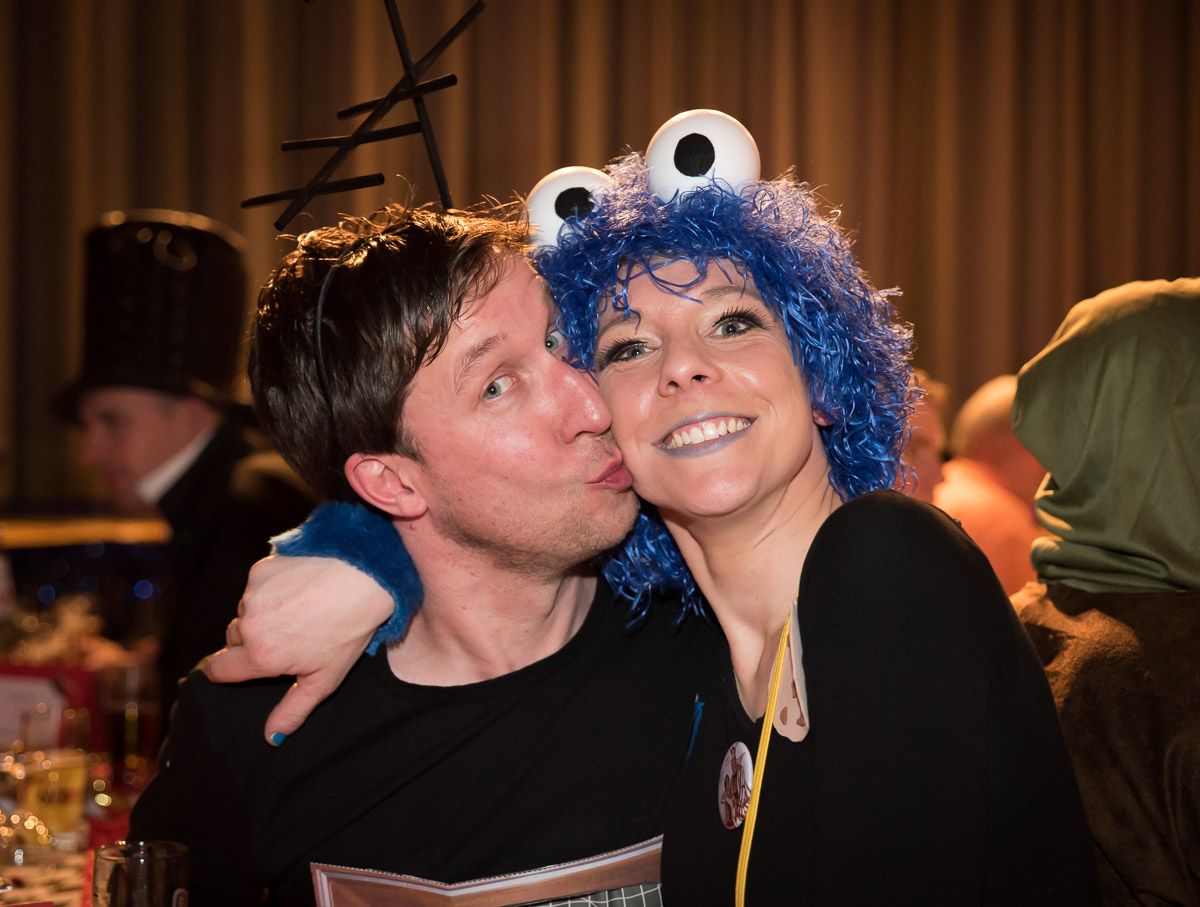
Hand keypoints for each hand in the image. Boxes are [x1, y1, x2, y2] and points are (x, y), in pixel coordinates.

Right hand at [203, 554, 393, 743]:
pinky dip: (270, 589)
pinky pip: (255, 586)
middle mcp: (249, 625)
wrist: (365, 578)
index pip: (218, 670)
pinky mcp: (260, 569)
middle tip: (288, 637)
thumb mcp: (324, 679)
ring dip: (262, 613)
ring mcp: (253, 595)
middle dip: (253, 641)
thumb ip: (293, 710)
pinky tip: (298, 590)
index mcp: (261, 656)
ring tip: (298, 612)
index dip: (225, 671)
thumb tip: (271, 737)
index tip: (237, 667)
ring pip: (245, 611)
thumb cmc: (348, 631)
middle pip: (233, 639)